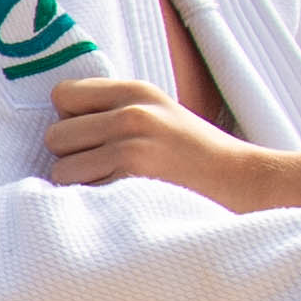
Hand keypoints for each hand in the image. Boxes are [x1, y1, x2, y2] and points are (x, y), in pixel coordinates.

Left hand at [41, 76, 300, 213]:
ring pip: (60, 172)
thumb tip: (56, 121)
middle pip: (55, 136)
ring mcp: (130, 151)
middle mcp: (130, 115)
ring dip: (79, 187)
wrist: (245, 184)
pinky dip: (91, 208)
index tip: (92, 137)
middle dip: (72, 156)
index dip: (70, 119)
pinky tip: (120, 206)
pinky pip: (78, 199)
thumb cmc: (196, 156)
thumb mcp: (160, 114)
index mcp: (136, 92)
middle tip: (106, 169)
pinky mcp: (130, 186)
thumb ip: (114, 111)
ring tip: (115, 189)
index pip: (62, 95)